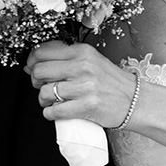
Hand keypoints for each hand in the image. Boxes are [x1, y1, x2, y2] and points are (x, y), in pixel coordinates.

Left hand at [24, 40, 138, 127]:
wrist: (134, 100)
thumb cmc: (110, 81)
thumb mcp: (90, 60)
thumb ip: (64, 59)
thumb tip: (31, 65)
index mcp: (82, 52)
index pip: (42, 52)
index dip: (32, 62)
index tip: (33, 69)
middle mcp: (83, 66)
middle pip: (39, 72)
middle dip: (36, 82)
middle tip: (43, 86)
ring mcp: (85, 87)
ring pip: (45, 93)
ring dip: (43, 100)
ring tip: (53, 101)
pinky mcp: (87, 106)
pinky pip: (54, 112)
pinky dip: (50, 113)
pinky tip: (56, 111)